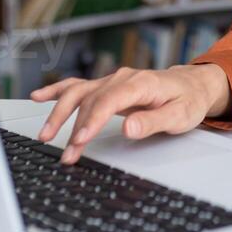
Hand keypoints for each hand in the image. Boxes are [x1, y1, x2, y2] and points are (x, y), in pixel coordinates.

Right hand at [29, 63, 231, 163]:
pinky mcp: (108, 87)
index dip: (91, 121)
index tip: (80, 140)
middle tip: (66, 152)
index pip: (108, 100)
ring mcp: (113, 81)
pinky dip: (57, 91)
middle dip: (74, 127)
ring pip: (79, 93)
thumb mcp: (180, 116)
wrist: (193, 84)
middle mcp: (123, 78)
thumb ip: (153, 122)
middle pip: (90, 100)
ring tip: (45, 135)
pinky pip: (78, 86)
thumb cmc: (188, 100)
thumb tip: (128, 128)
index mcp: (141, 83)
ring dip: (59, 113)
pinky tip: (38, 97)